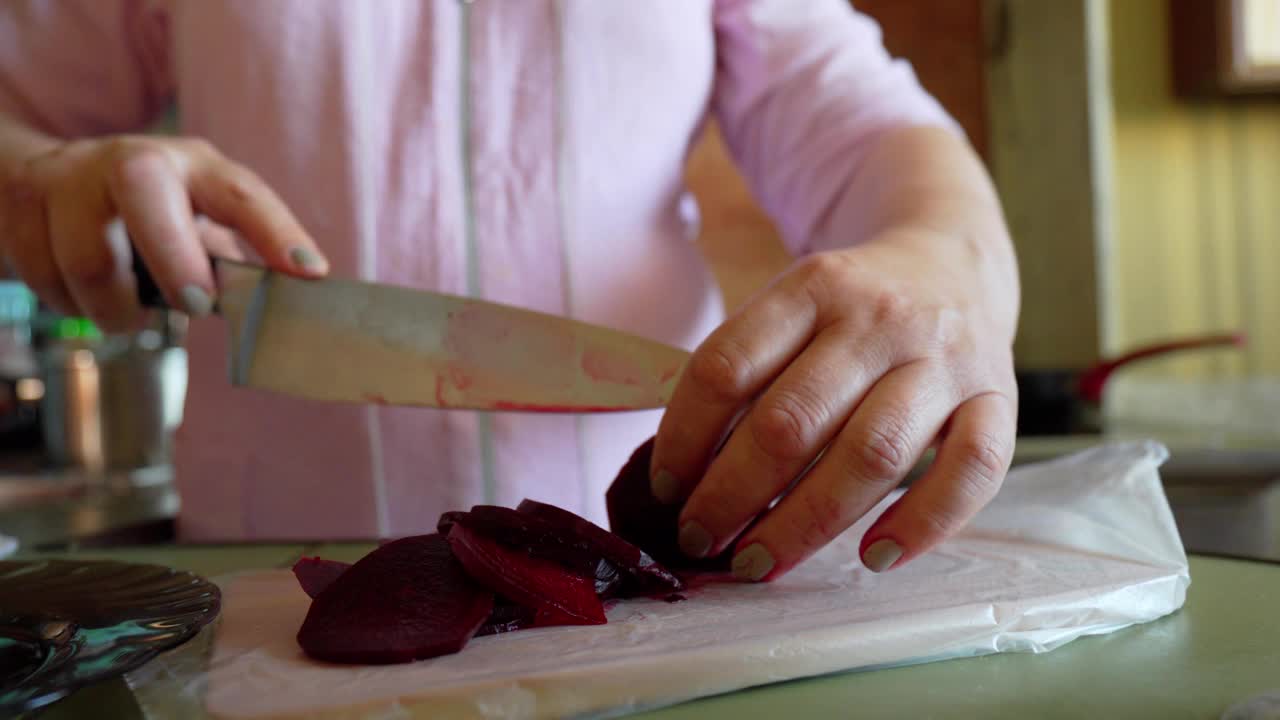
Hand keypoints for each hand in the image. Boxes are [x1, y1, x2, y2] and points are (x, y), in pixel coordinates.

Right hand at [0, 133, 326, 331]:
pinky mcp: (21, 204)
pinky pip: (43, 277)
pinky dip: (69, 305)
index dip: (276, 231)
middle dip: (173, 256)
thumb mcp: (191, 222)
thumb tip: (271, 315)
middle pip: (145, 190)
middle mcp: (131, 161)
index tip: (309, 272)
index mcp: (192, 167)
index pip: (240, 192)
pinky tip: (82, 297)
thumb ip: (228, 263)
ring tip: (126, 314)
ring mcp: (70, 178)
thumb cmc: (142, 214)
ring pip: (87, 257)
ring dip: (113, 308)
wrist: (40, 179)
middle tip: (194, 305)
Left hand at [650, 231, 1017, 580]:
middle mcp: (879, 319)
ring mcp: (944, 359)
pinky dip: (924, 521)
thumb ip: (748, 370)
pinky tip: (875, 556)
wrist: (953, 260)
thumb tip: (686, 475)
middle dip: (731, 495)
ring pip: (873, 454)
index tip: (667, 487)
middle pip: (792, 422)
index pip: (727, 367)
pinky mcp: (999, 397)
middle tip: (700, 538)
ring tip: (759, 562)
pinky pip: (972, 470)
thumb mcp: (793, 305)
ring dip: (805, 523)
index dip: (684, 437)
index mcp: (813, 286)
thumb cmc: (851, 308)